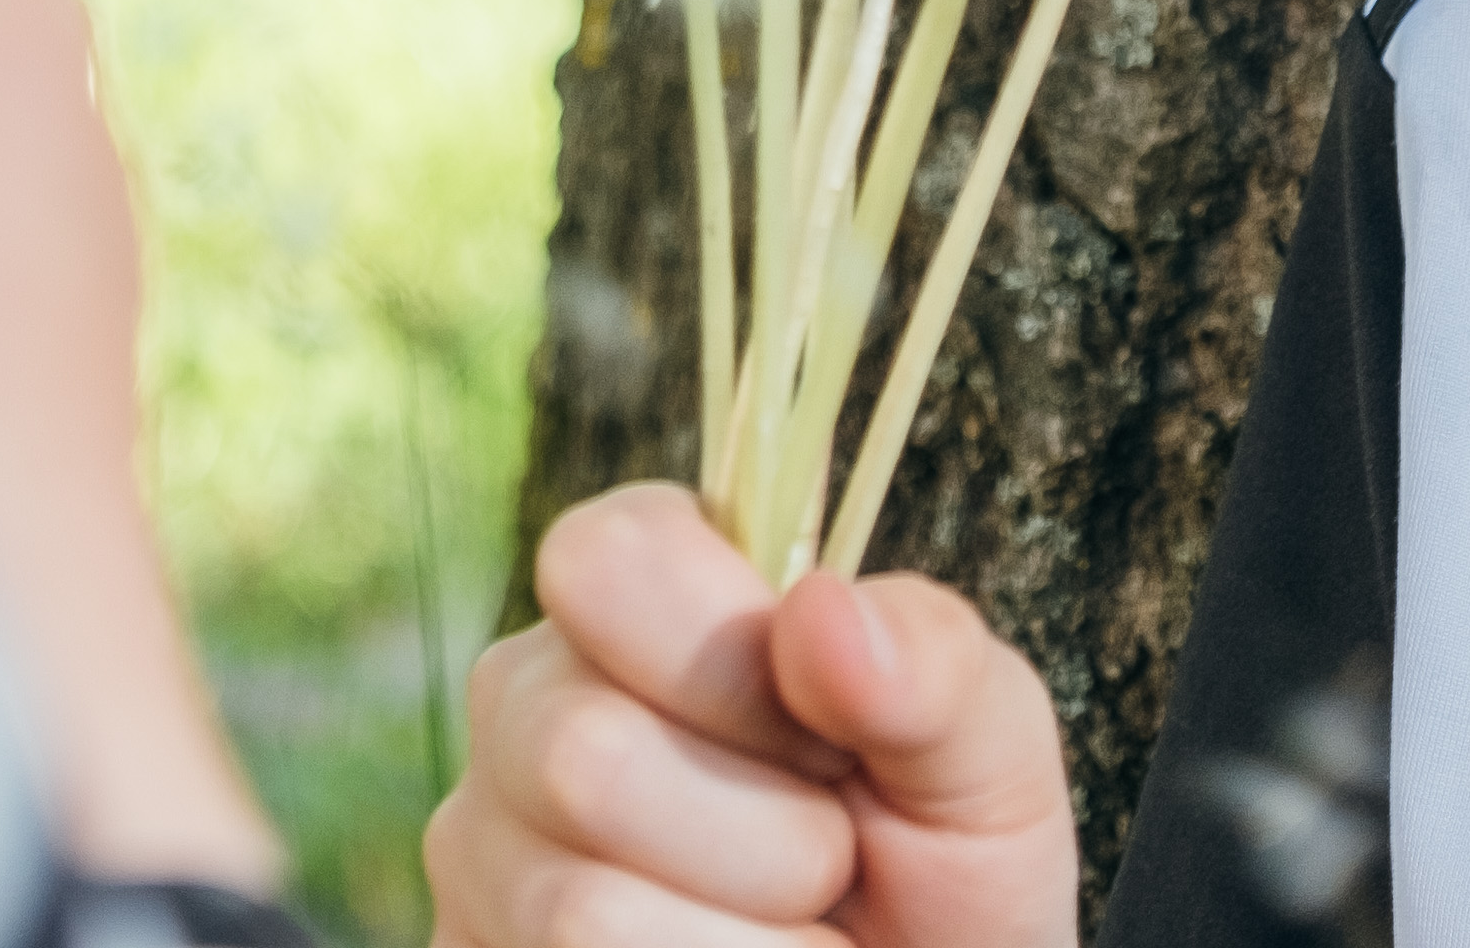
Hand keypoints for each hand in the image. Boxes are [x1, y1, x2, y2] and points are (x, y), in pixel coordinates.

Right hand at [428, 482, 1076, 947]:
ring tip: (792, 937)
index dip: (733, 661)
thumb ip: (933, 668)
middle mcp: (530, 699)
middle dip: (769, 842)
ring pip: (582, 910)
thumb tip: (820, 613)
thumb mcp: (987, 759)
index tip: (827, 736)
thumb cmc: (942, 869)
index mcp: (643, 590)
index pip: (608, 559)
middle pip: (585, 757)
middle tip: (827, 860)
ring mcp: (482, 844)